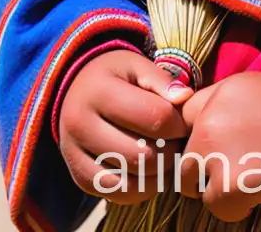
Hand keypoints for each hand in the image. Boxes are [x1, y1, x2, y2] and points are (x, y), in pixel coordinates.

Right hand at [58, 49, 192, 204]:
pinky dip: (141, 188)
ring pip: (132, 180)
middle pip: (144, 155)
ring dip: (159, 173)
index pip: (155, 117)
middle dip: (170, 151)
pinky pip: (118, 194)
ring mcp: (75, 156)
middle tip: (177, 140)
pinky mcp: (79, 177)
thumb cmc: (115, 76)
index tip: (184, 120)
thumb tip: (185, 98)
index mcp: (99, 92)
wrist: (76, 91)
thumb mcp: (137, 65)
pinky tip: (149, 170)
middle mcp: (81, 126)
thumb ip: (162, 80)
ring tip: (164, 153)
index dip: (179, 122)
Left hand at [177, 72, 260, 221]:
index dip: (191, 137)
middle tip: (229, 170)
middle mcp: (209, 123)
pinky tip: (255, 193)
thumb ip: (219, 102)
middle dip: (201, 169)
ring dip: (216, 188)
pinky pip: (216, 207)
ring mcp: (216, 155)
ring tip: (245, 180)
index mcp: (215, 97)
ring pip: (193, 186)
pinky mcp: (229, 185)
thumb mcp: (252, 88)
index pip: (181, 121)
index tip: (203, 149)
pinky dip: (235, 206)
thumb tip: (198, 125)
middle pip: (183, 158)